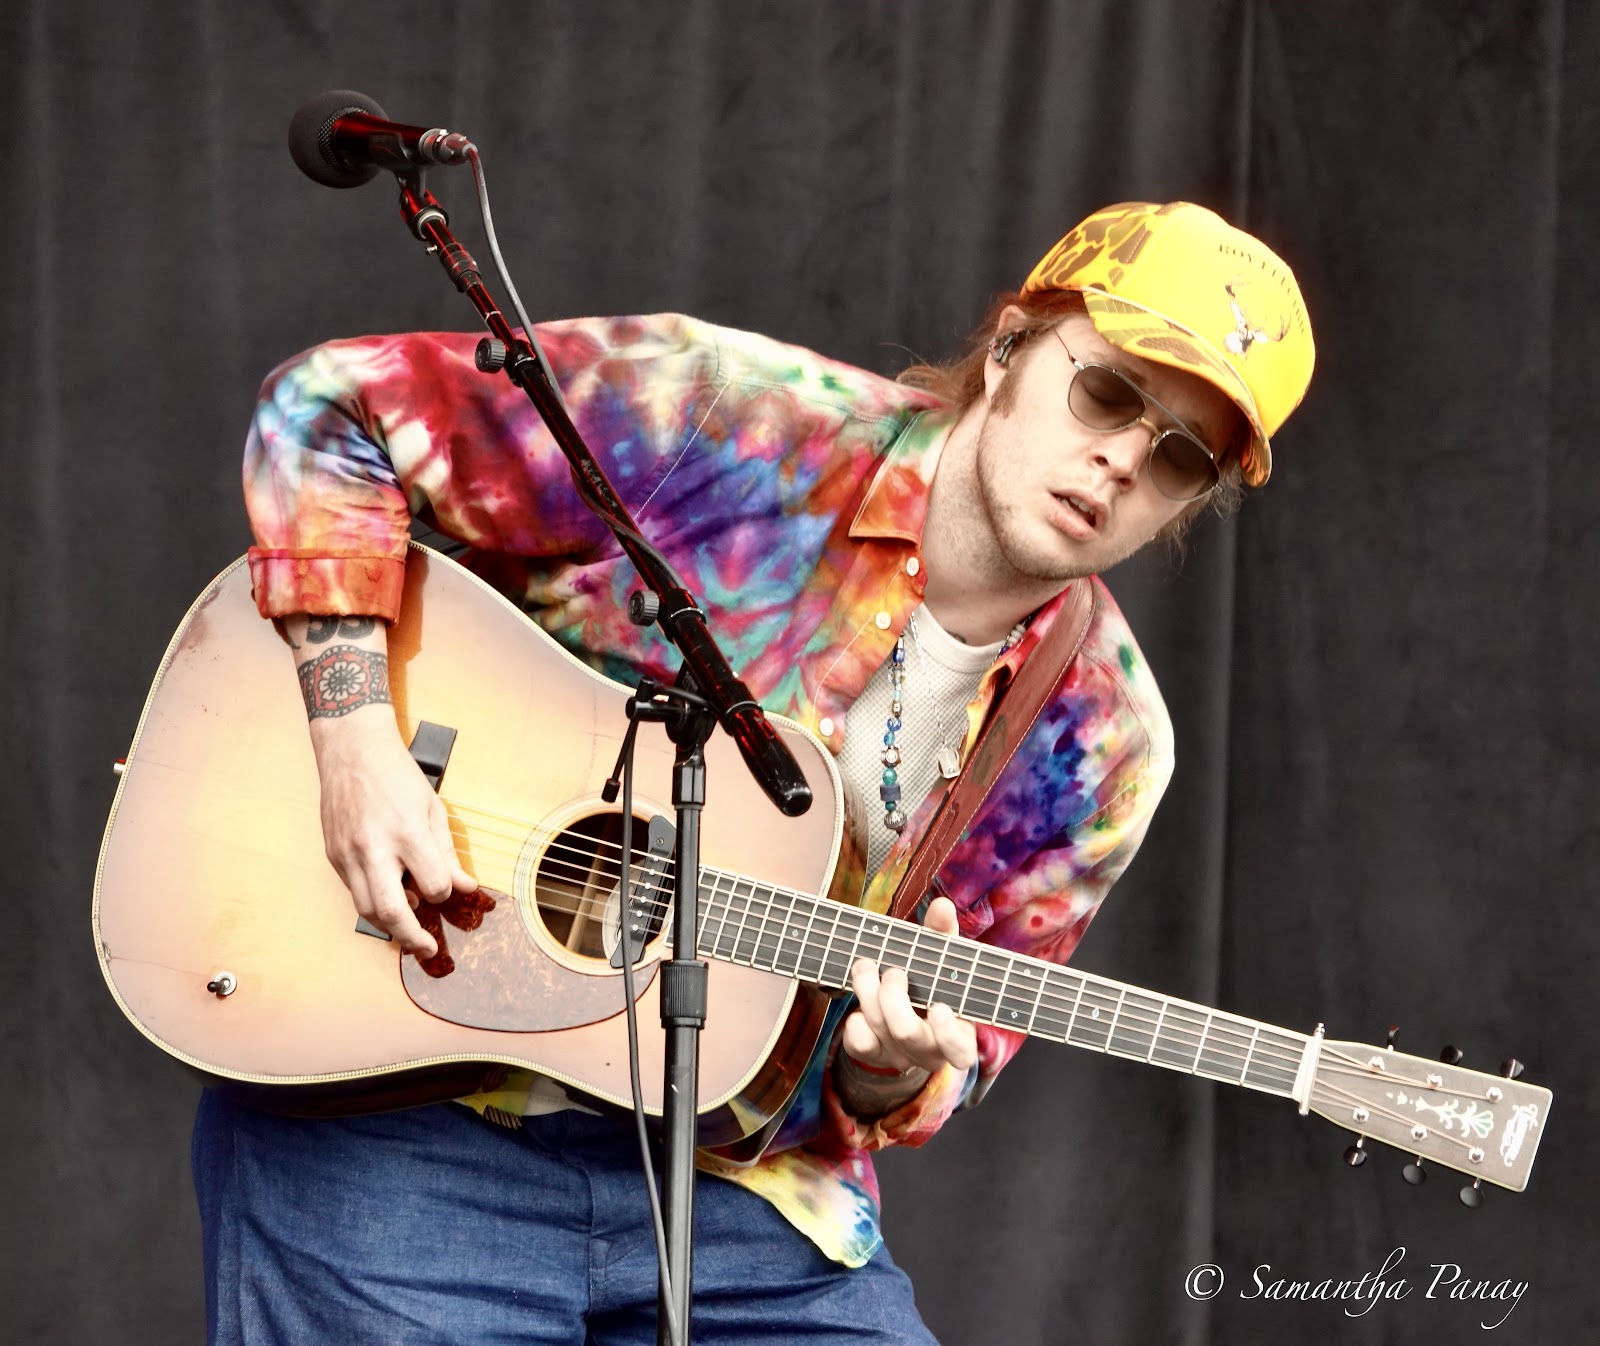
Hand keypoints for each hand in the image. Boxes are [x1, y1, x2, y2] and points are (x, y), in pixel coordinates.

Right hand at [311, 712, 476, 957]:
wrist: (352, 750)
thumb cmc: (397, 775)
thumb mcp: (433, 809)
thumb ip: (447, 854)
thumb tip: (465, 888)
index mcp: (406, 833)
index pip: (433, 885)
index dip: (445, 893)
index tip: (449, 889)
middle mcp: (373, 848)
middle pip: (392, 912)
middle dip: (412, 938)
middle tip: (427, 949)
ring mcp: (347, 854)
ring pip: (366, 909)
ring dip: (390, 926)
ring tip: (409, 930)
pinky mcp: (333, 856)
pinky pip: (353, 892)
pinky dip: (372, 903)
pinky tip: (389, 898)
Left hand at [837, 897, 976, 1112]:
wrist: (906, 1008)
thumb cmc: (932, 981)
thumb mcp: (942, 958)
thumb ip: (943, 934)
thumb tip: (942, 907)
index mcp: (957, 1033)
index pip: (960, 1052)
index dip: (948, 1034)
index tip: (938, 1007)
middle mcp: (929, 1051)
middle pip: (906, 1033)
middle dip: (892, 996)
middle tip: (893, 971)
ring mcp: (900, 1056)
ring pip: (879, 1032)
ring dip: (868, 993)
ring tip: (865, 966)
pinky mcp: (874, 1055)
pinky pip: (859, 1044)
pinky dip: (854, 1022)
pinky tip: (858, 1003)